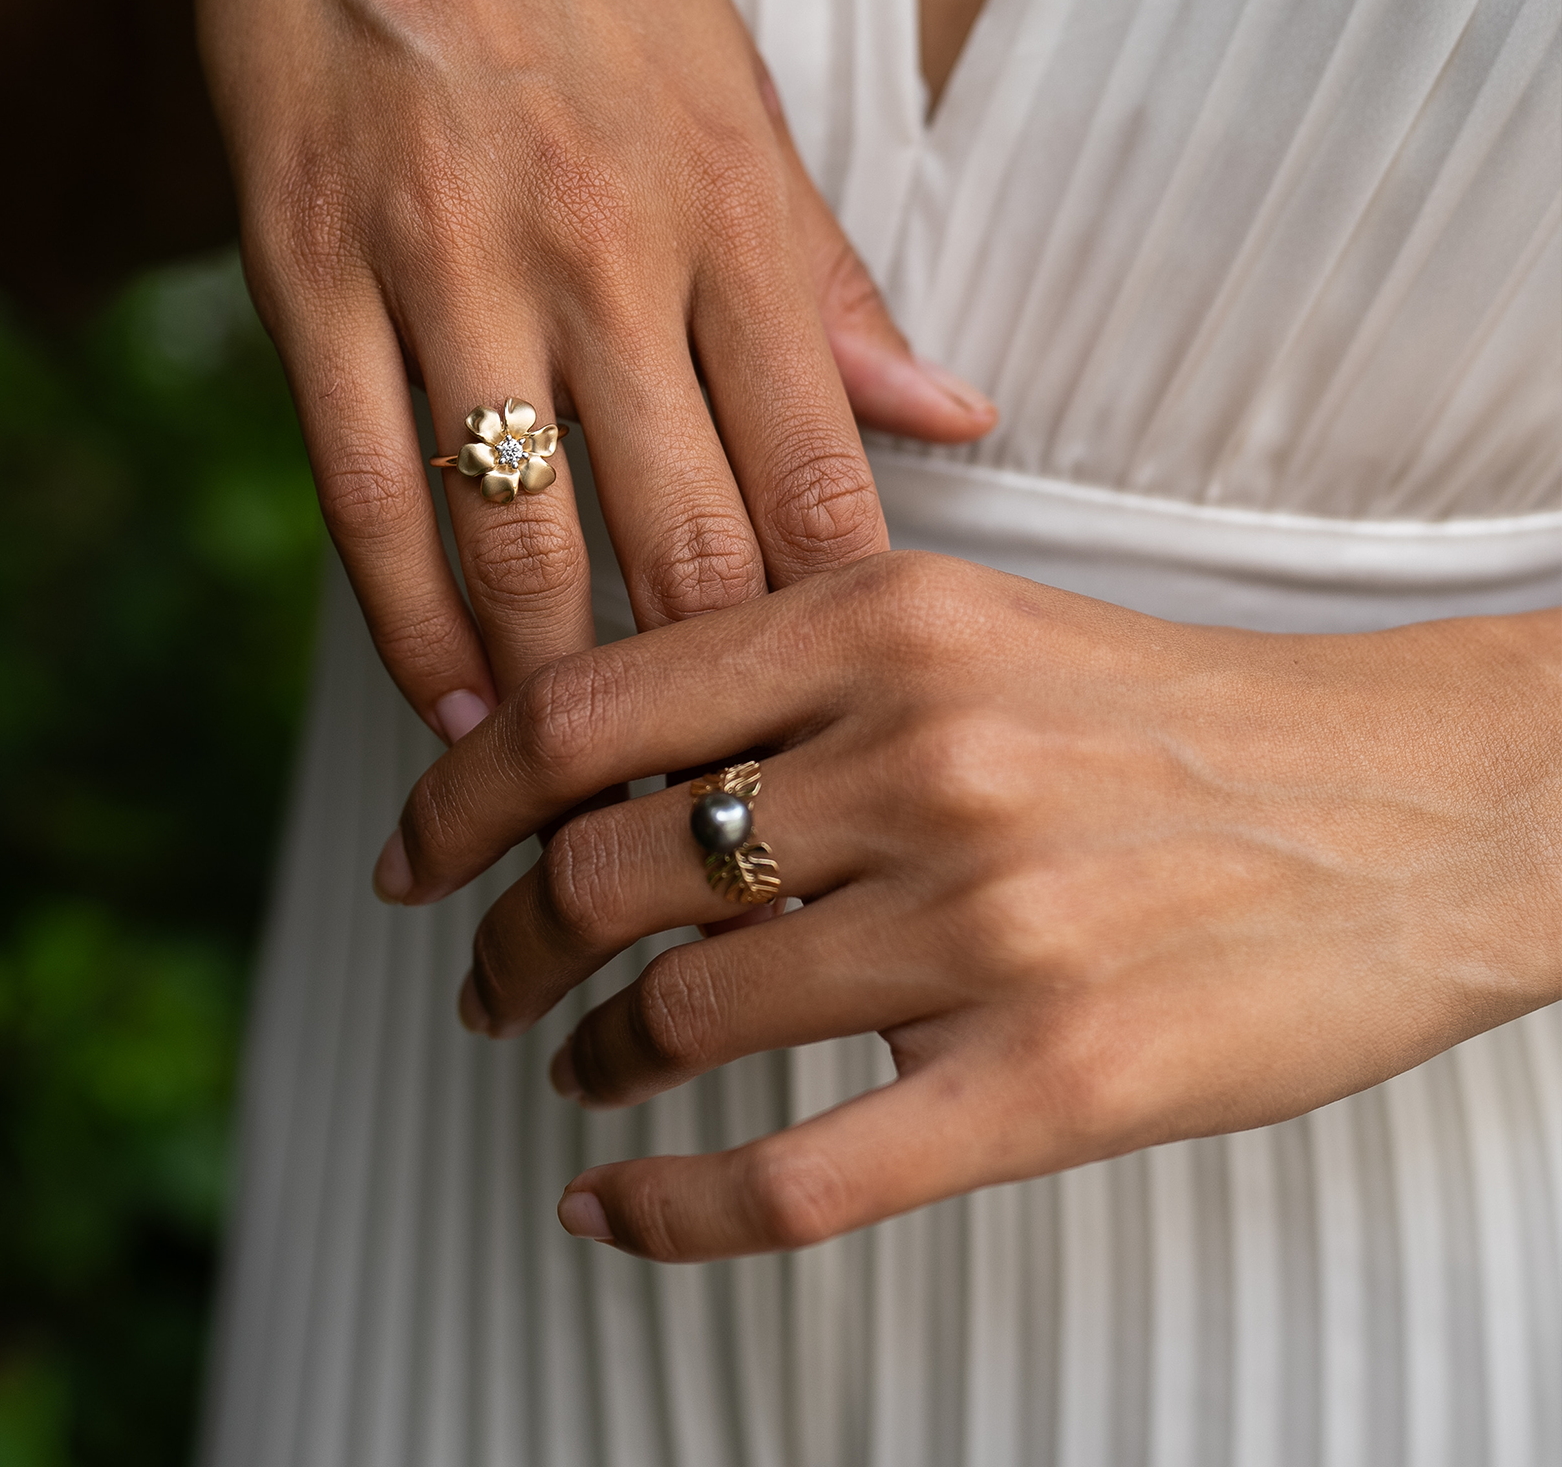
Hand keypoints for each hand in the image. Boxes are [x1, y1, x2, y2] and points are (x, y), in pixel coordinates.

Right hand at [125, 0, 992, 743]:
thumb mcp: (726, 78)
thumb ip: (822, 273)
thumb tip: (953, 418)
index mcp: (728, 196)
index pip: (816, 469)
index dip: (841, 627)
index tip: (851, 737)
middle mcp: (598, 240)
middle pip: (681, 535)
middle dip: (715, 704)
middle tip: (735, 821)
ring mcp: (443, 254)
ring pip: (518, 539)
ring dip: (559, 698)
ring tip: (589, 808)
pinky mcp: (306, 261)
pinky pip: (364, 485)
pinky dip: (407, 620)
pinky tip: (446, 712)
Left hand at [386, 554, 1561, 1258]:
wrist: (1413, 805)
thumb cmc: (1168, 715)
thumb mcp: (971, 622)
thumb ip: (792, 667)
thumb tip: (599, 751)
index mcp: (880, 618)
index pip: (579, 713)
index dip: (456, 796)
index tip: (418, 856)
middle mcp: (918, 757)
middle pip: (601, 871)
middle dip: (500, 944)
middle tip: (480, 981)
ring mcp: (982, 925)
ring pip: (679, 1014)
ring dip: (586, 1056)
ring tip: (574, 1068)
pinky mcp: (1051, 1082)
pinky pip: (796, 1176)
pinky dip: (665, 1210)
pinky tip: (608, 1211)